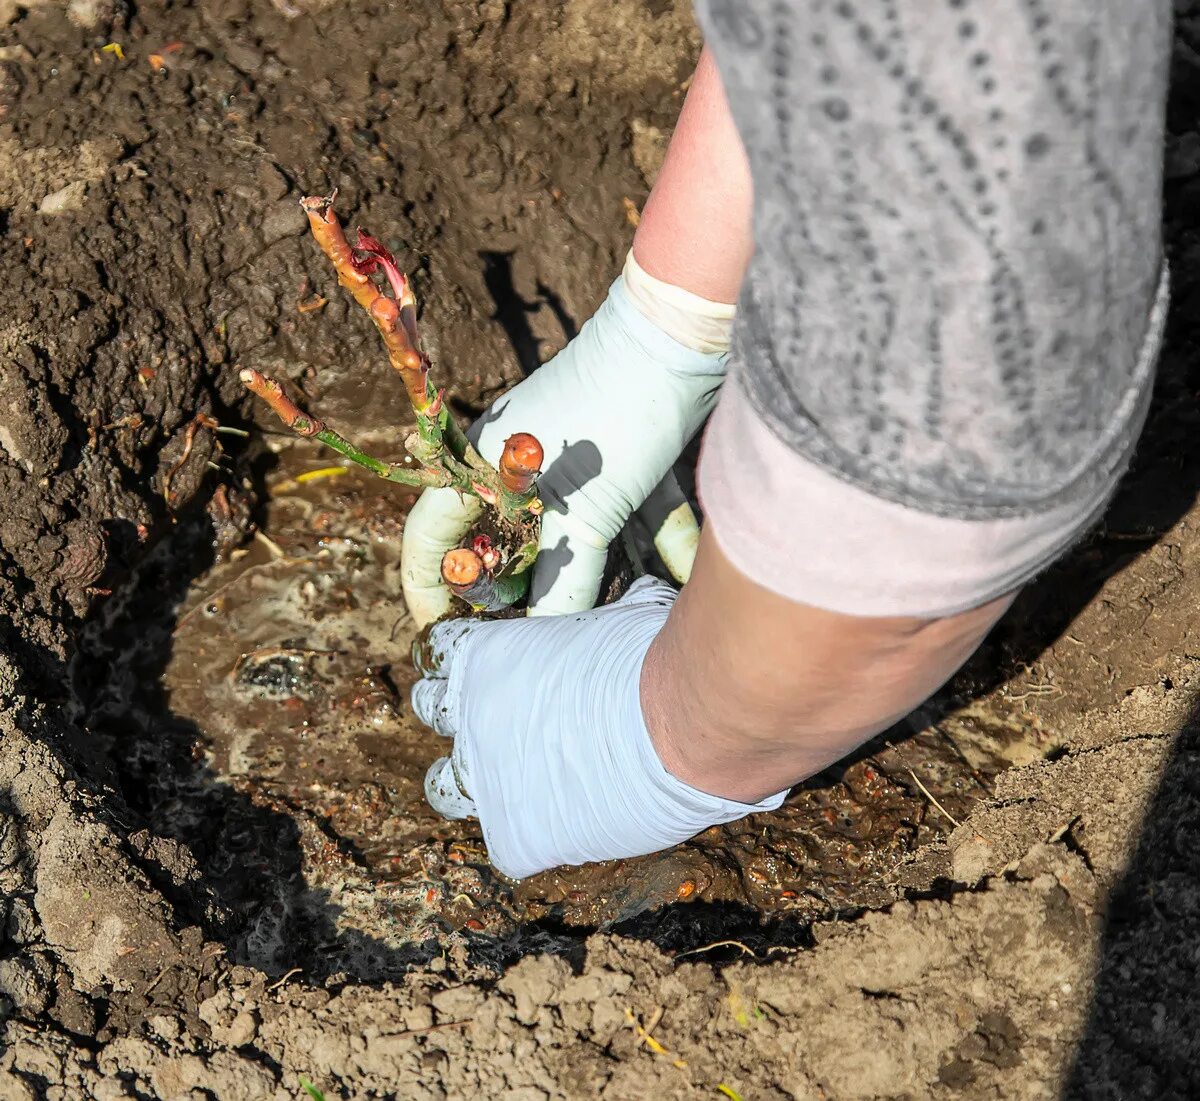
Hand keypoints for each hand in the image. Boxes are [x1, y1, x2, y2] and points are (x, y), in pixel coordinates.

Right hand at [400, 264, 728, 625]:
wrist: (685, 338)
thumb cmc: (615, 418)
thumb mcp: (585, 514)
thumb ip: (558, 584)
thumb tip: (541, 643)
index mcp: (484, 467)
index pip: (431, 535)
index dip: (429, 589)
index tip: (445, 635)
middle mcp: (520, 464)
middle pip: (507, 543)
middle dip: (527, 592)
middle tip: (540, 637)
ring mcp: (575, 458)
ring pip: (578, 532)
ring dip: (606, 571)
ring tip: (616, 615)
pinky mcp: (627, 456)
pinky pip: (634, 510)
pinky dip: (660, 538)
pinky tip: (688, 571)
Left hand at [412, 578, 785, 878]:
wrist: (679, 724)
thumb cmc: (654, 659)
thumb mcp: (623, 616)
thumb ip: (606, 617)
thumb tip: (641, 597)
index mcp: (487, 656)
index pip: (439, 651)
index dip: (459, 659)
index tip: (486, 670)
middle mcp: (471, 716)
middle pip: (431, 713)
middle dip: (459, 716)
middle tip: (498, 725)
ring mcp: (486, 781)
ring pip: (444, 788)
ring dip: (470, 785)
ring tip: (513, 785)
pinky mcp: (516, 836)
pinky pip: (509, 845)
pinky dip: (533, 838)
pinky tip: (567, 827)